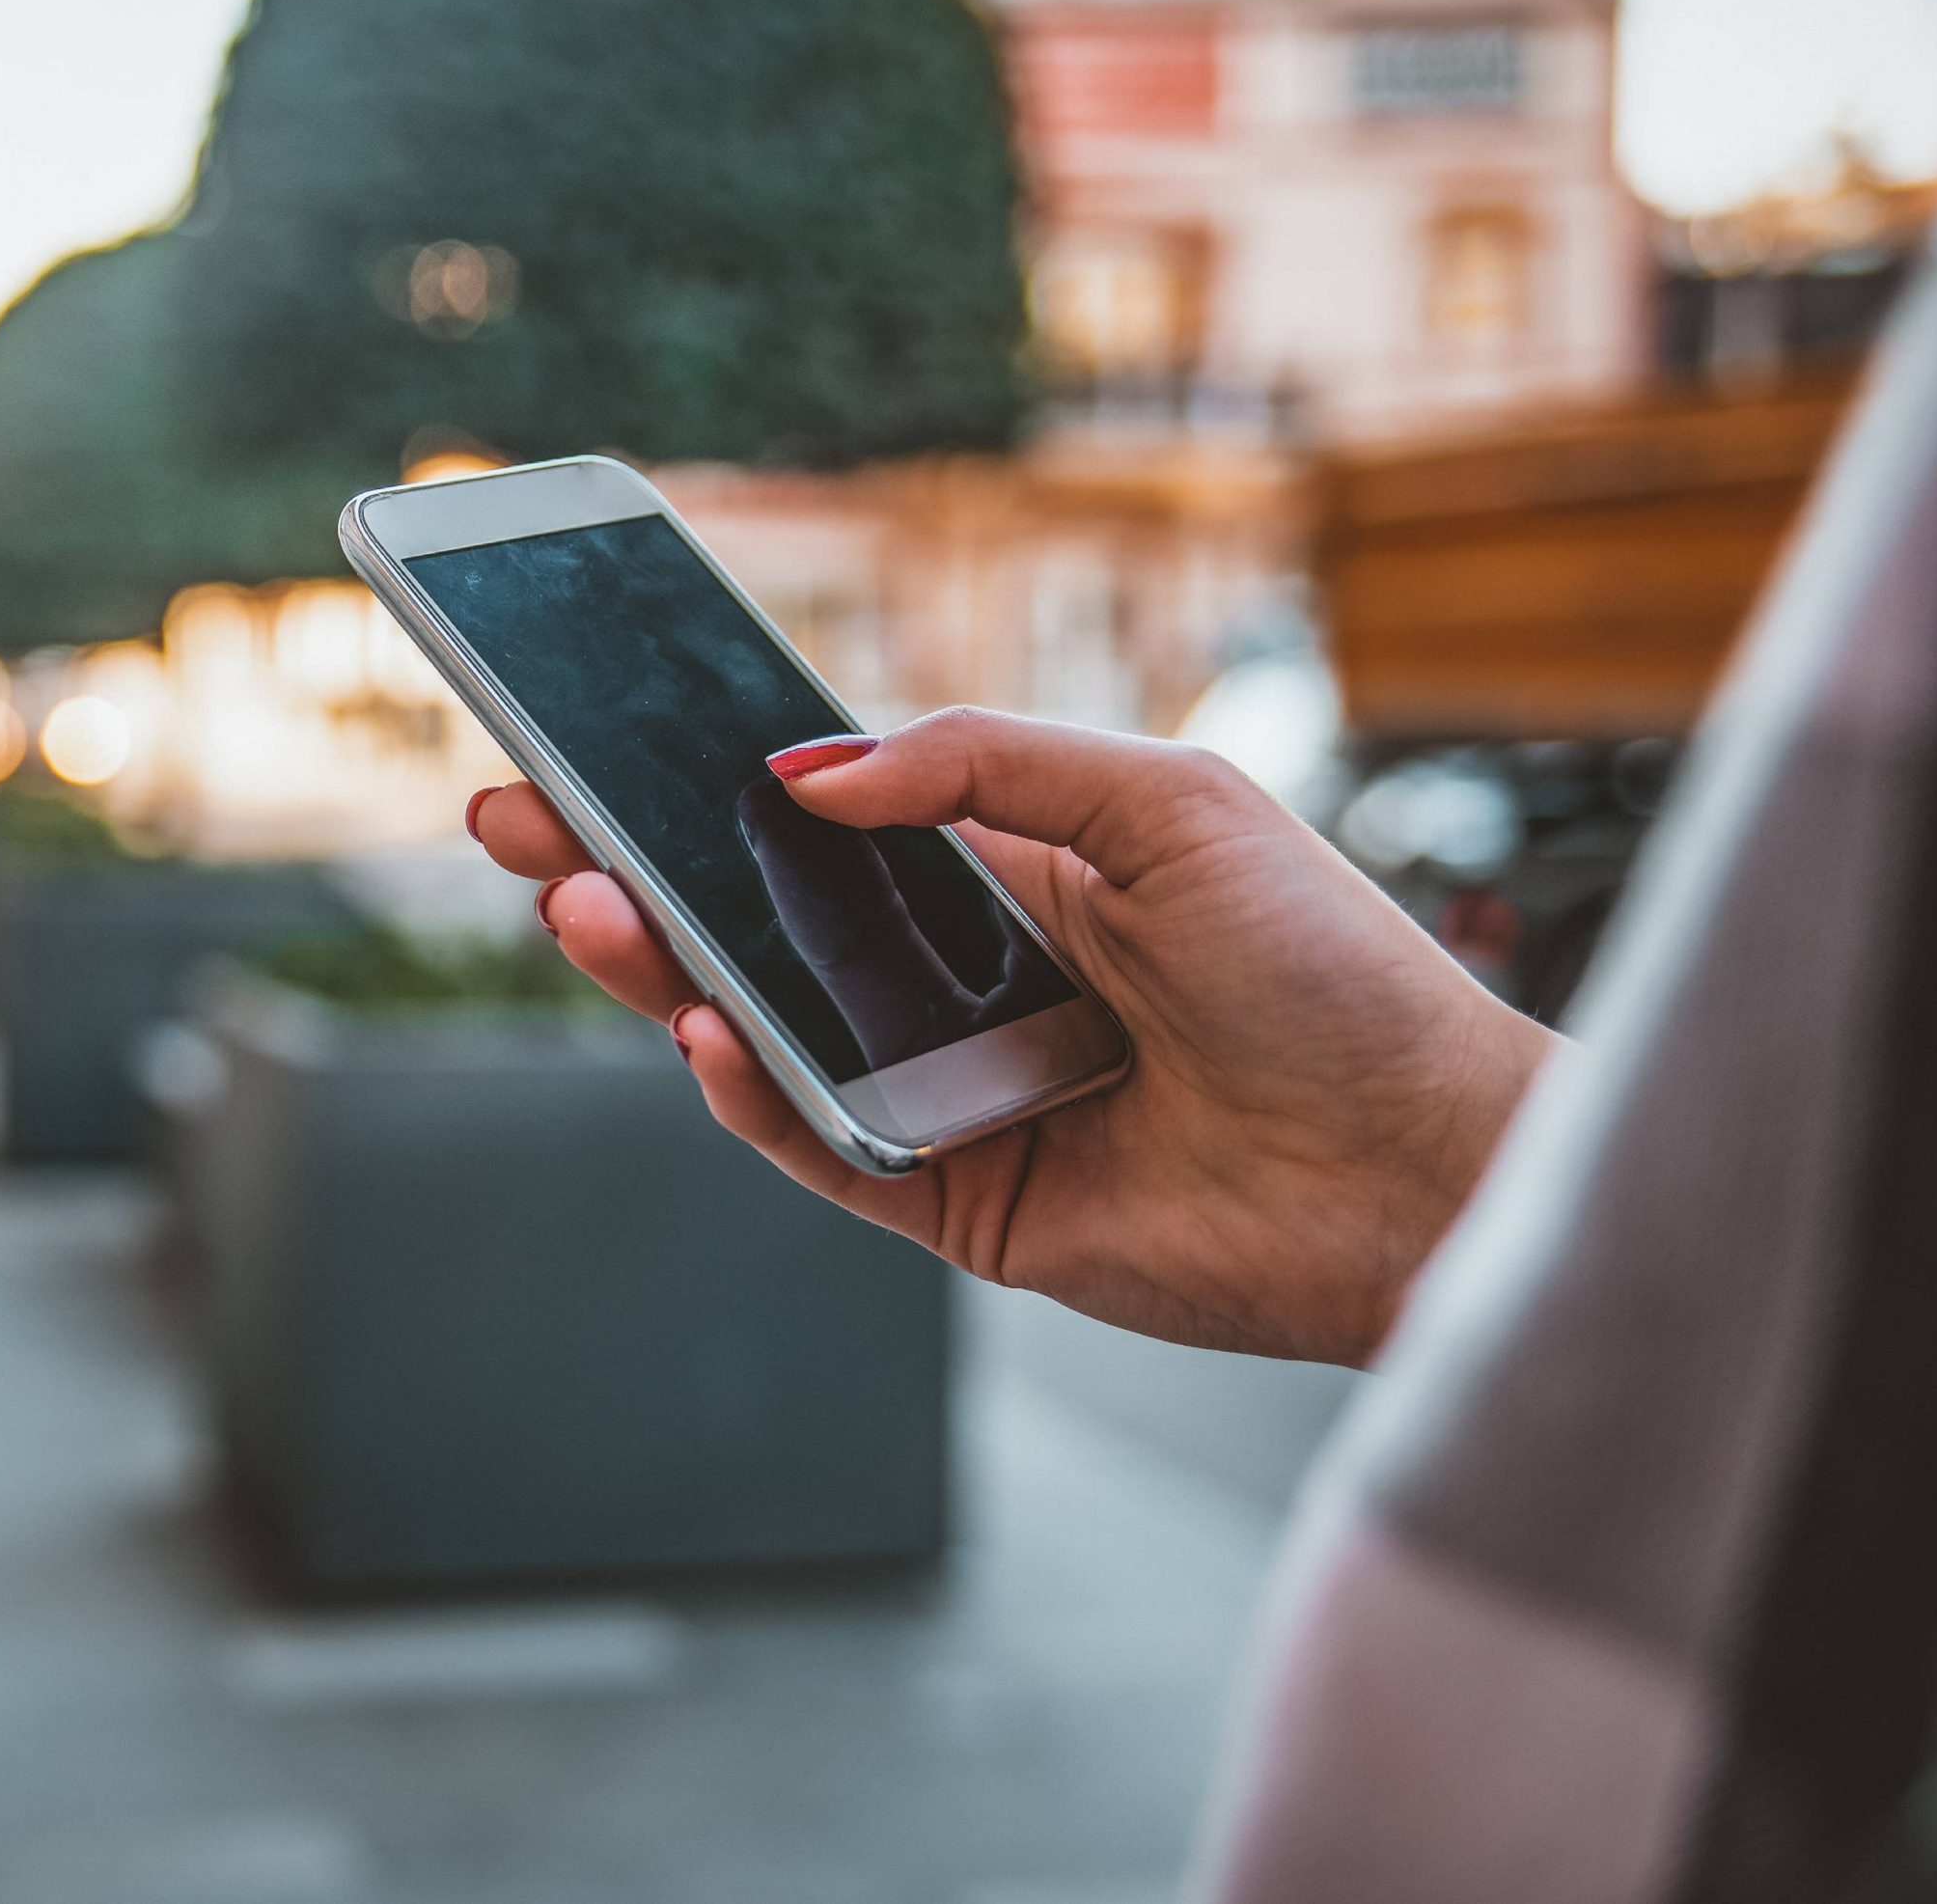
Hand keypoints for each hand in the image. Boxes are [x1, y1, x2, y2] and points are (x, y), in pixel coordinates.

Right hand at [470, 709, 1558, 1364]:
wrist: (1422, 1163)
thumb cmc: (1328, 968)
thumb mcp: (1163, 801)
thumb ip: (980, 767)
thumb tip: (804, 770)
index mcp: (1005, 870)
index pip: (811, 820)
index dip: (698, 780)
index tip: (590, 731)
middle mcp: (958, 980)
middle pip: (751, 919)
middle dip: (625, 866)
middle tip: (513, 818)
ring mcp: (947, 1092)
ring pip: (760, 1031)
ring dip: (661, 970)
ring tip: (587, 907)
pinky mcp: (955, 1203)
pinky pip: (816, 1148)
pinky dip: (751, 1094)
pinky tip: (704, 1033)